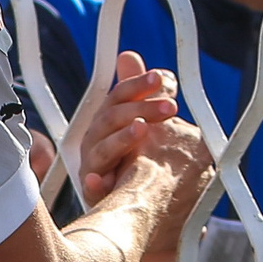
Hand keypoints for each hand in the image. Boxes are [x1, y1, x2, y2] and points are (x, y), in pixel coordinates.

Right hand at [77, 50, 185, 203]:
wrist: (130, 204)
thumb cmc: (132, 158)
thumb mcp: (139, 123)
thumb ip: (138, 94)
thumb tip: (130, 57)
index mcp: (108, 120)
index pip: (119, 96)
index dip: (137, 84)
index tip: (159, 79)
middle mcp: (97, 139)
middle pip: (112, 117)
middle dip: (141, 109)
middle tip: (170, 107)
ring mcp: (94, 165)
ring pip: (103, 149)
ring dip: (122, 138)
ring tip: (141, 129)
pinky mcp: (94, 193)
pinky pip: (92, 188)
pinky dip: (95, 184)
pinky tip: (100, 180)